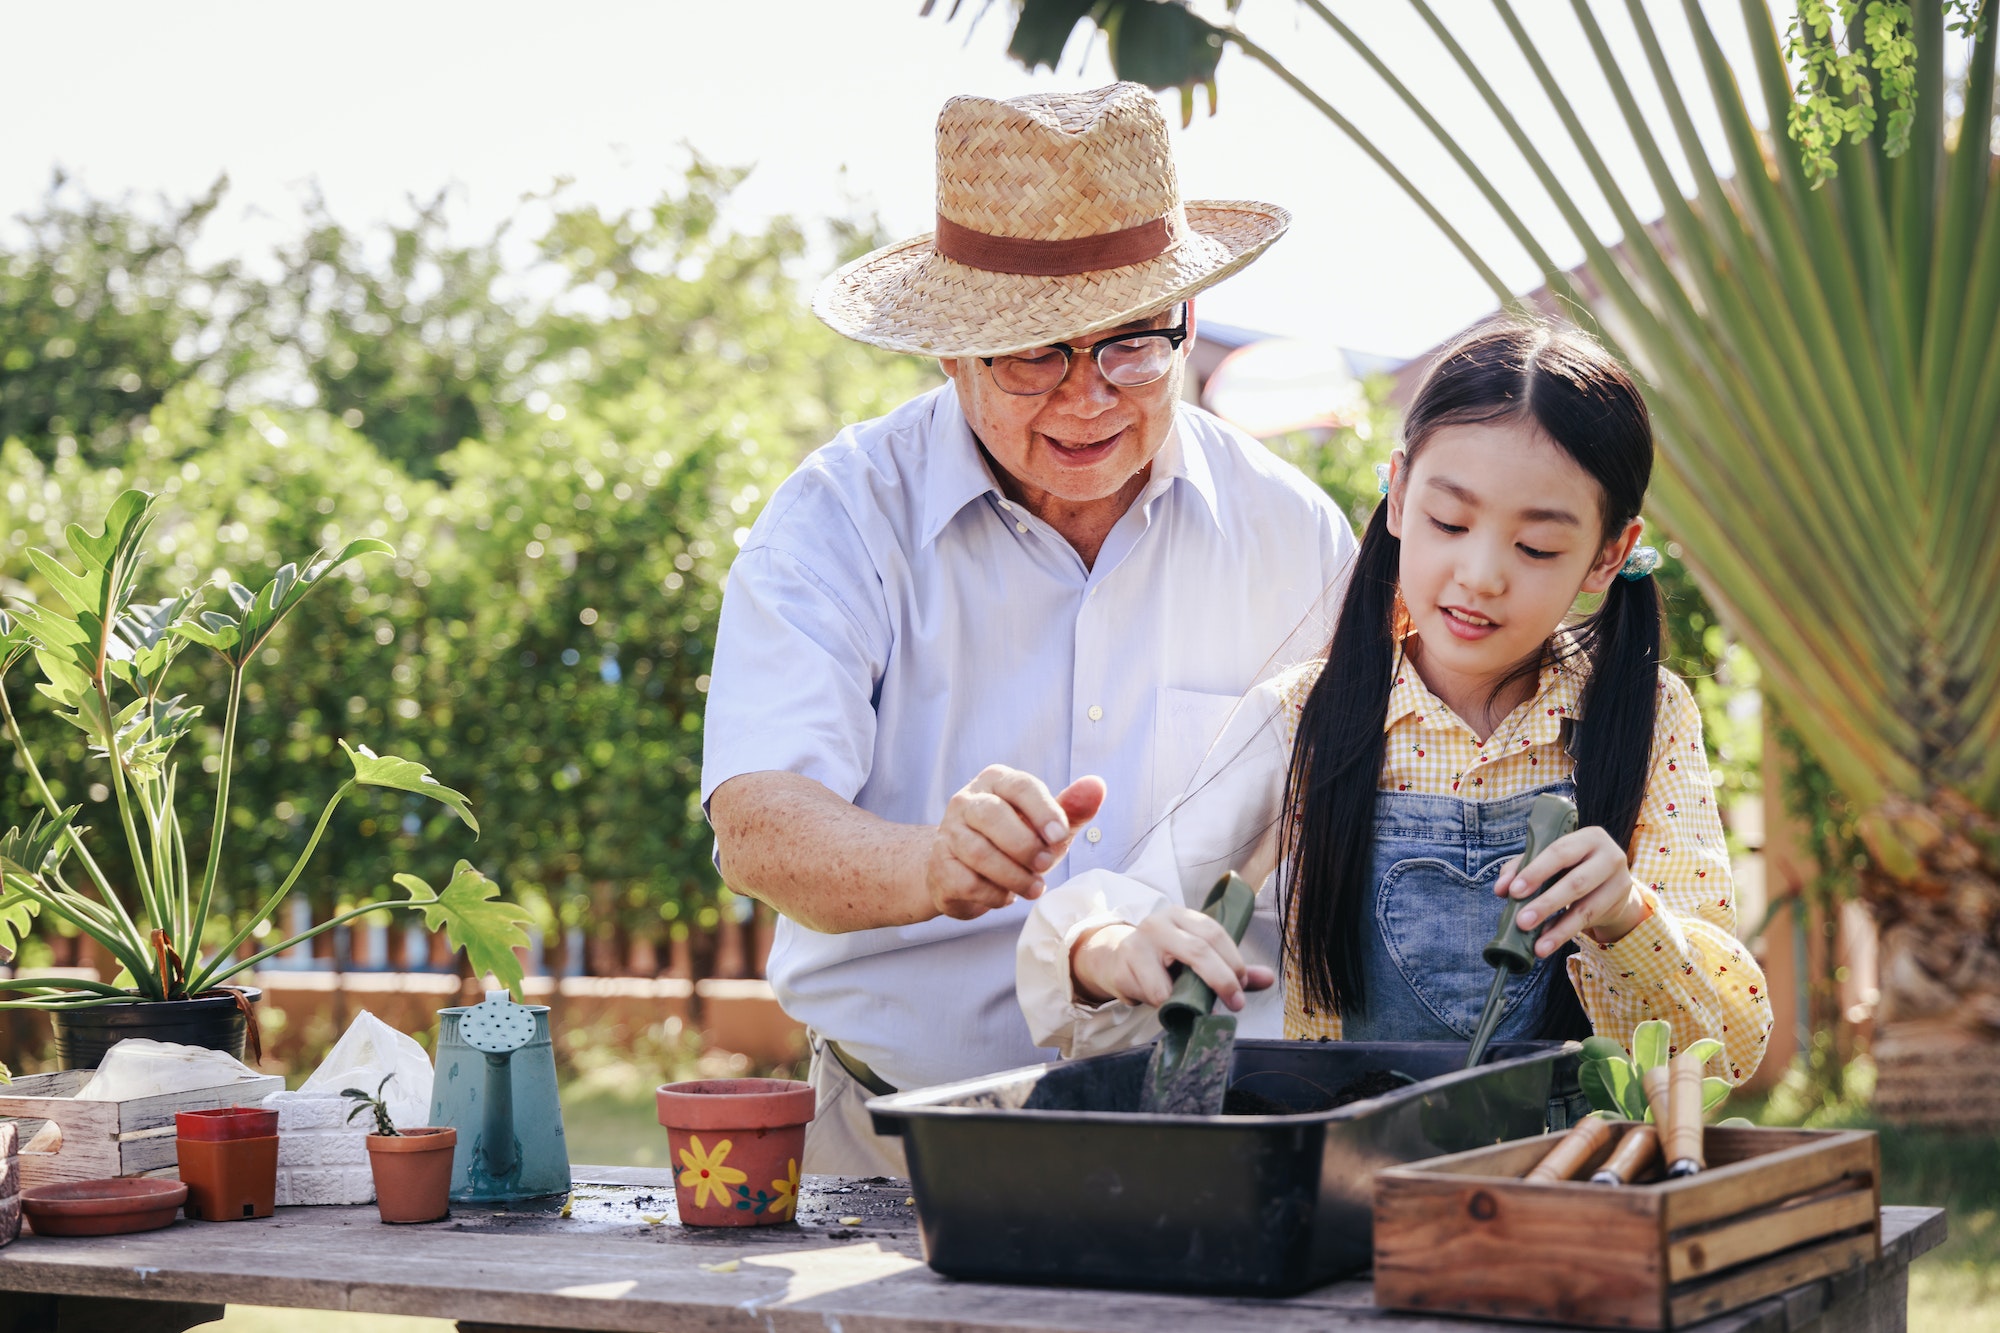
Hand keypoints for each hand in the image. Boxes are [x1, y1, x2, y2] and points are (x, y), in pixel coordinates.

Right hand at [924, 766, 1105, 920]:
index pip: (1020, 786)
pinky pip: (967, 882)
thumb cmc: (1012, 840)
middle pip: (992, 816)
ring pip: (978, 852)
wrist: (963, 871)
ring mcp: (948, 833)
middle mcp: (966, 801)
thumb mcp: (1046, 825)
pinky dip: (993, 895)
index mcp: (996, 781)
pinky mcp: (939, 866)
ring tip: (1033, 888)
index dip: (1043, 811)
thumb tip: (1097, 786)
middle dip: (1024, 845)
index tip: (1060, 836)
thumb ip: (1072, 808)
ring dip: (1013, 875)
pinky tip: (1006, 896)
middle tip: (1045, 866)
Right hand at [1070, 907, 1275, 1009]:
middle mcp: (1159, 923)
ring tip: (1189, 1007)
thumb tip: (1269, 979)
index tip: (1242, 986)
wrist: (1115, 960)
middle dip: (1221, 981)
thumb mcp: (1197, 958)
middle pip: (1198, 951)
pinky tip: (1163, 1004)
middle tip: (1235, 1004)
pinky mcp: (1123, 968)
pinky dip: (1164, 1007)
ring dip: (1185, 1003)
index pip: (1214, 932)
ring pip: (1169, 985)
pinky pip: (1151, 997)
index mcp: (1182, 915)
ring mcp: (1137, 945)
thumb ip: (1231, 968)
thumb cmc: (1164, 960)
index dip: (1233, 961)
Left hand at [1494, 826, 1650, 954]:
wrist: (1611, 882)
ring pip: (1585, 909)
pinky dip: (1564, 933)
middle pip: (1576, 882)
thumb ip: (1521, 868)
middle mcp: (1608, 855)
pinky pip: (1588, 923)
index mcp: (1588, 837)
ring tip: (1537, 946)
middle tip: (1521, 921)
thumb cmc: (1571, 865)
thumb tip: (1500, 888)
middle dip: (1546, 904)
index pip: (1559, 852)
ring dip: (1557, 929)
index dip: (1535, 872)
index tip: (1513, 892)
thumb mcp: (1549, 861)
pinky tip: (1547, 943)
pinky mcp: (1619, 904)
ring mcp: (1618, 880)